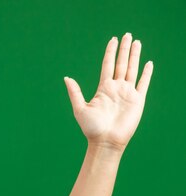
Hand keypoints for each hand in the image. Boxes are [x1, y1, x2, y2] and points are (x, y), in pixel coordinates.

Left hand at [63, 32, 153, 151]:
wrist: (106, 141)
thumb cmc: (91, 128)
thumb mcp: (79, 108)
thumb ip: (75, 92)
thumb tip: (66, 77)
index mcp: (103, 89)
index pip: (107, 65)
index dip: (110, 53)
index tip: (113, 40)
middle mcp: (116, 88)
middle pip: (121, 64)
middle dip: (124, 49)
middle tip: (127, 35)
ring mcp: (127, 93)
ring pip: (132, 69)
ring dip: (135, 56)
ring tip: (137, 42)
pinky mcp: (137, 100)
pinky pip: (143, 83)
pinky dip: (146, 73)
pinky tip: (148, 63)